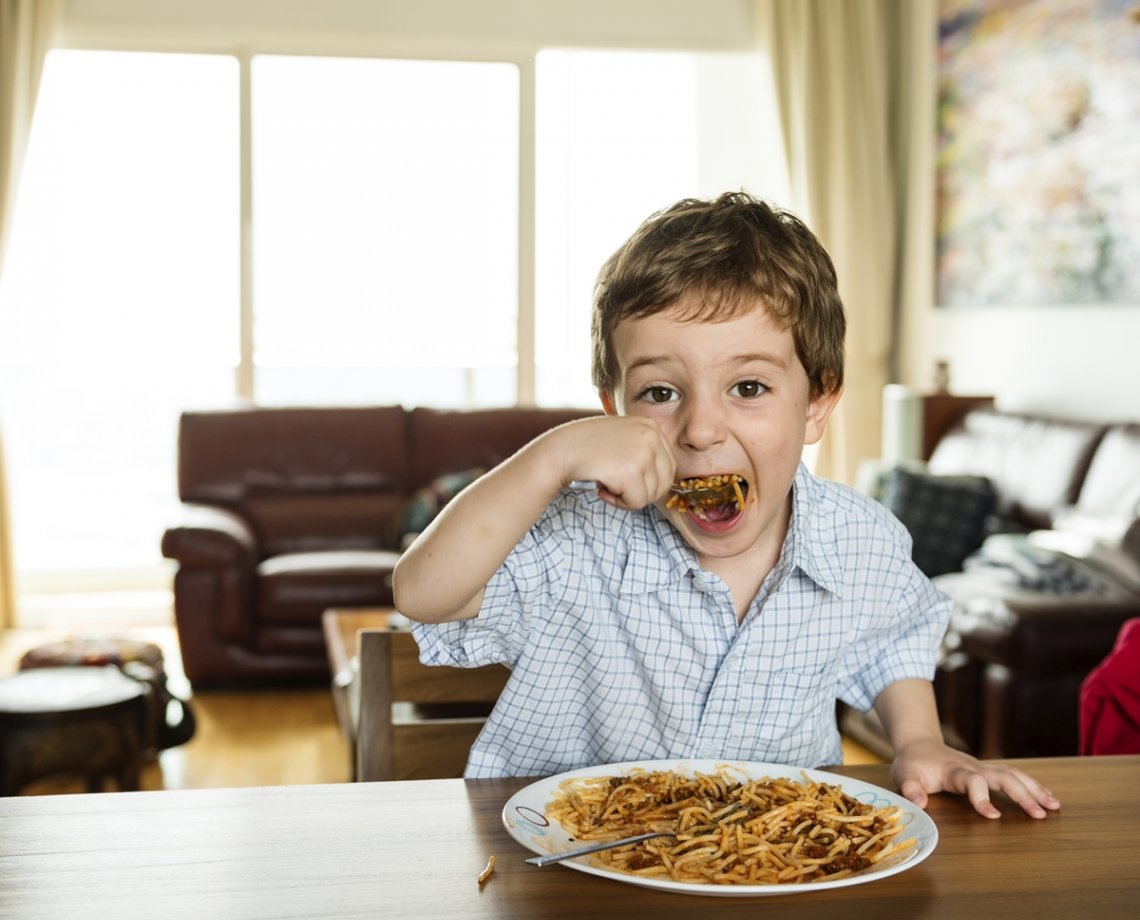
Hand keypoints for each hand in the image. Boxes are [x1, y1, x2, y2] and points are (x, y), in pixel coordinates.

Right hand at [549, 416, 674, 510]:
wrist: (560, 450)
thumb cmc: (586, 448)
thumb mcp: (622, 437)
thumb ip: (643, 450)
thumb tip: (664, 480)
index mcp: (651, 425)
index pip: (668, 466)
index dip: (648, 480)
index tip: (625, 478)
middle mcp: (651, 435)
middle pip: (664, 482)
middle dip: (641, 491)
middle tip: (616, 485)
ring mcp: (643, 453)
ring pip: (651, 495)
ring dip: (628, 497)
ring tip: (607, 483)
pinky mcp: (631, 472)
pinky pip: (636, 502)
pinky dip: (619, 503)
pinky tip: (602, 489)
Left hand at [892, 738, 1061, 818]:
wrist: (920, 745)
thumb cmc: (913, 764)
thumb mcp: (904, 774)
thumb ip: (910, 788)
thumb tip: (918, 803)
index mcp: (953, 770)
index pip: (972, 781)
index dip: (982, 797)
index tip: (994, 816)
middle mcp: (973, 767)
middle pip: (1001, 776)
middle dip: (1021, 794)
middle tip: (1039, 814)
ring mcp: (983, 767)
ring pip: (1013, 774)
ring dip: (1034, 789)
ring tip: (1054, 806)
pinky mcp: (989, 771)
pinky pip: (1014, 775)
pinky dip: (1033, 786)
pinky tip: (1048, 799)